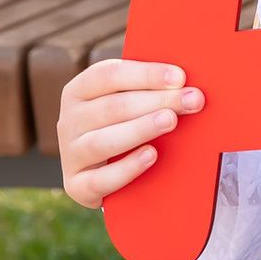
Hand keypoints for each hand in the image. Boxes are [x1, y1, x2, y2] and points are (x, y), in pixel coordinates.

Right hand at [59, 58, 202, 205]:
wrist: (103, 172)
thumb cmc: (122, 126)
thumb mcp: (128, 102)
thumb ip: (148, 89)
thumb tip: (185, 82)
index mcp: (79, 90)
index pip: (108, 75)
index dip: (145, 74)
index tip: (179, 77)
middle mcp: (69, 120)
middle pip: (112, 107)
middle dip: (156, 101)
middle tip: (191, 100)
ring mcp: (70, 154)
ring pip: (102, 141)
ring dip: (140, 129)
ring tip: (170, 121)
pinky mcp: (76, 185)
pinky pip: (100, 179)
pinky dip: (127, 168)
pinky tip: (151, 155)